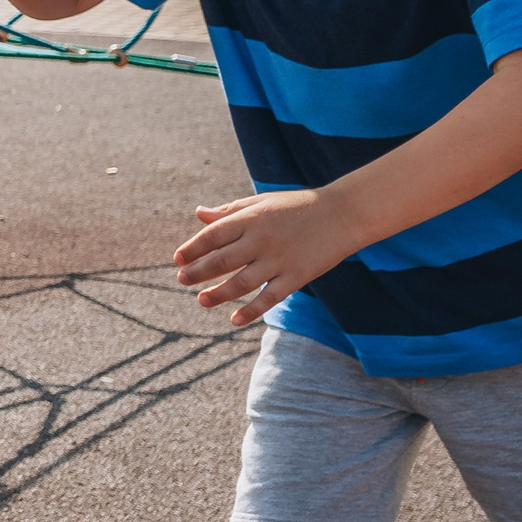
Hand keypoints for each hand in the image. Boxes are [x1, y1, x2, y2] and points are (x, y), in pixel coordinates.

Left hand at [172, 190, 360, 326]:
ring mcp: (279, 260)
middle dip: (198, 272)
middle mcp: (262, 239)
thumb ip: (229, 211)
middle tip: (182, 280)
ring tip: (201, 300)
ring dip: (218, 294)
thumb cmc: (297, 206)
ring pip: (241, 283)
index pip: (213, 235)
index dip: (192, 248)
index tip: (177, 259)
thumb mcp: (262, 202)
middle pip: (221, 260)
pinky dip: (250, 311)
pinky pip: (269, 298)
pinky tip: (234, 319)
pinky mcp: (296, 277)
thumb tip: (199, 214)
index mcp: (251, 218)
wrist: (343, 214)